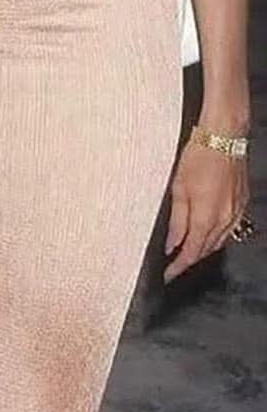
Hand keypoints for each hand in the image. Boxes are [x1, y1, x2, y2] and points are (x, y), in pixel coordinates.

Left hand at [164, 139, 249, 281]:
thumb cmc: (198, 156)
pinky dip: (216, 236)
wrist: (223, 137)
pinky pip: (229, 229)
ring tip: (187, 252)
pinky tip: (207, 234)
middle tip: (174, 265)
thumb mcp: (178, 188)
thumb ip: (176, 220)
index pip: (192, 252)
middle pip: (206, 250)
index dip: (179, 266)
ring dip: (203, 249)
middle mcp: (225, 220)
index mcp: (207, 217)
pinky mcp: (241, 205)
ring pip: (219, 241)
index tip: (169, 274)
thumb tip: (171, 244)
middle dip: (190, 259)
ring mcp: (236, 213)